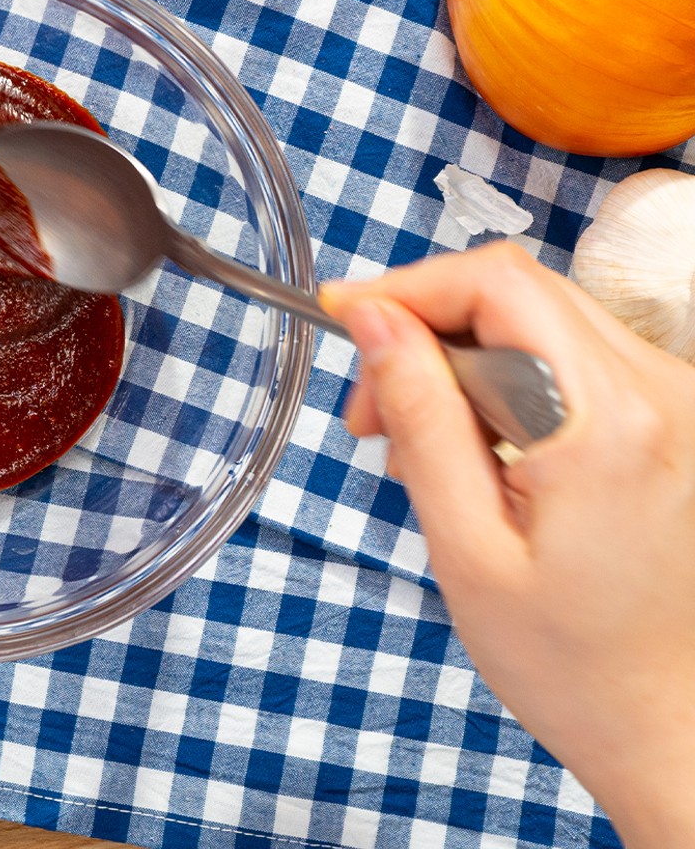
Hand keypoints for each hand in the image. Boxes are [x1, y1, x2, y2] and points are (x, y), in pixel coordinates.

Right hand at [321, 242, 694, 848]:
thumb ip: (422, 418)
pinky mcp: (668, 416)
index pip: (498, 284)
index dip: (406, 288)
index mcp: (607, 421)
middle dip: (423, 330)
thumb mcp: (465, 545)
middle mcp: (660, 392)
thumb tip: (375, 320)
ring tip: (415, 446)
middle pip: (516, 292)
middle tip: (369, 413)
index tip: (343, 318)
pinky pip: (566, 357)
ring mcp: (674, 401)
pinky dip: (502, 383)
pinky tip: (472, 449)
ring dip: (459, 360)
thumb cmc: (568, 661)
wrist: (664, 721)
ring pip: (536, 319)